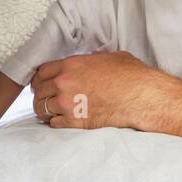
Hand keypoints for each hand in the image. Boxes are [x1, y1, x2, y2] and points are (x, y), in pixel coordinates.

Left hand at [30, 50, 161, 129]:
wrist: (143, 97)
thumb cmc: (133, 76)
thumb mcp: (113, 58)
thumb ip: (95, 58)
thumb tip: (93, 58)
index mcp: (71, 65)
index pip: (41, 71)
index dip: (41, 78)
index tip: (42, 83)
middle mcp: (65, 83)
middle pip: (38, 91)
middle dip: (41, 95)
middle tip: (46, 99)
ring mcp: (68, 103)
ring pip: (42, 109)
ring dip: (46, 110)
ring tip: (52, 112)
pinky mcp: (75, 121)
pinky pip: (53, 124)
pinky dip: (56, 123)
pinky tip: (63, 121)